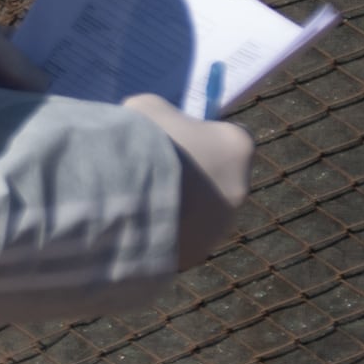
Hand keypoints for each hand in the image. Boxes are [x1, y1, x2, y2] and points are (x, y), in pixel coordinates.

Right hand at [125, 94, 253, 261]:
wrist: (123, 196)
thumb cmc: (144, 140)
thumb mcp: (148, 109)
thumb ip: (164, 117)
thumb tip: (159, 126)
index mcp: (237, 146)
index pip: (232, 139)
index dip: (206, 140)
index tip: (182, 142)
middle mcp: (240, 188)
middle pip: (219, 180)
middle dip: (194, 178)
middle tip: (157, 174)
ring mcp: (219, 226)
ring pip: (202, 215)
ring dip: (180, 209)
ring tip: (139, 203)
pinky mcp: (196, 254)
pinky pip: (181, 241)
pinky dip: (164, 236)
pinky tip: (135, 227)